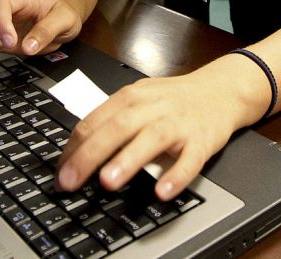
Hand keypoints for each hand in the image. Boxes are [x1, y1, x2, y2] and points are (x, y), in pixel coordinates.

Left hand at [56, 70, 241, 200]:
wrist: (221, 90)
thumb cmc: (173, 100)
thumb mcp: (139, 100)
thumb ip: (111, 121)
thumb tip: (76, 151)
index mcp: (131, 97)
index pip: (95, 121)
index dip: (73, 148)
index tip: (59, 172)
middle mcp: (152, 107)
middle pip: (117, 128)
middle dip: (90, 155)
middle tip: (70, 180)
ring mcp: (178, 123)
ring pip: (151, 139)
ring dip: (128, 160)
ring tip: (108, 182)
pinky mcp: (202, 140)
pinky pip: (189, 160)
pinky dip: (176, 175)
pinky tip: (163, 190)